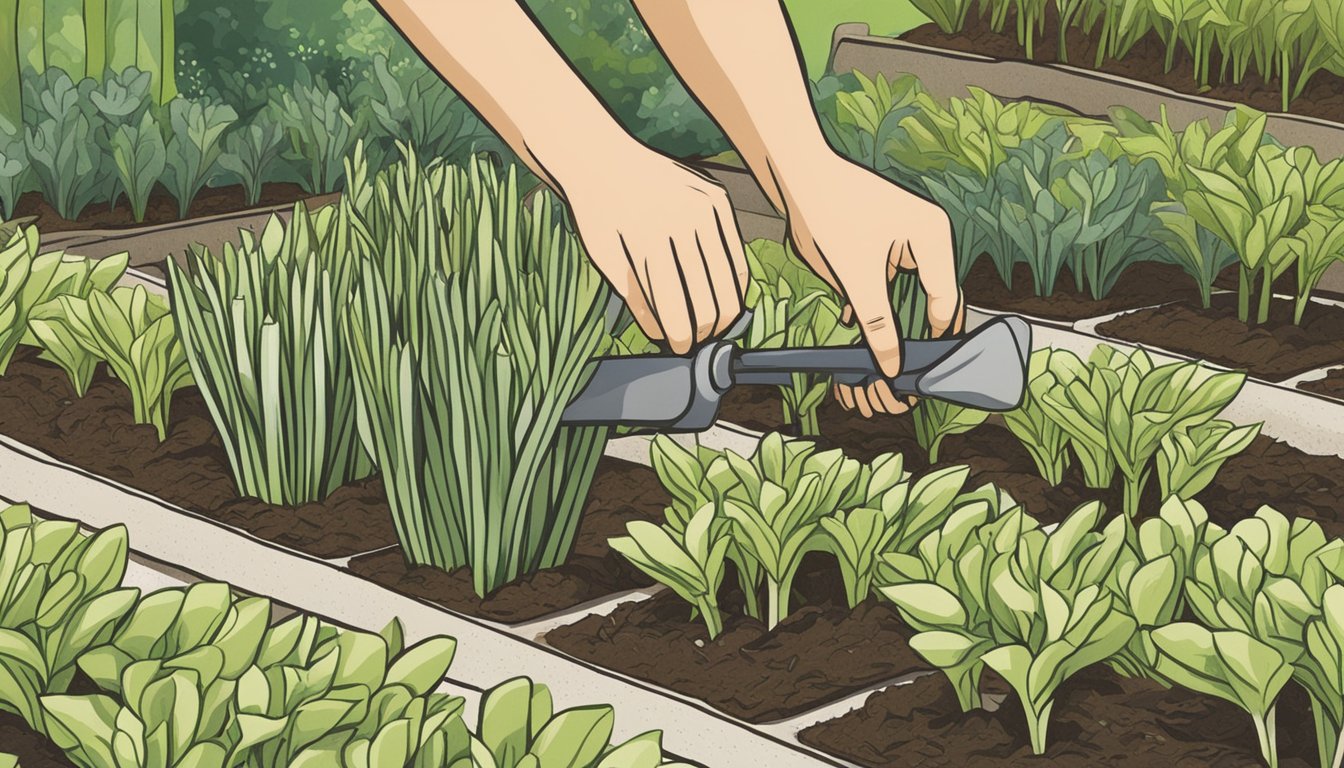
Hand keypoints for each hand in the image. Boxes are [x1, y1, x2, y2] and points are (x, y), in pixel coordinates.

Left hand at [559, 144, 749, 353]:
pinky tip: (723, 297)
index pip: (676, 307)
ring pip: (729, 281)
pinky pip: (736, 254)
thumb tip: (664, 336)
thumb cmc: (597, 213)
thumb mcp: (605, 259)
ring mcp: (705, 207)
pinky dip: (734, 282)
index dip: (680, 337)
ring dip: (723, 312)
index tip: (679, 350)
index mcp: (649, 240)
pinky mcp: (719, 198)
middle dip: (704, 330)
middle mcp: (683, 220)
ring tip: (711, 326)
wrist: (602, 157)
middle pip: (709, 299)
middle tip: (696, 342)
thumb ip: (637, 300)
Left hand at [783, 153, 963, 416]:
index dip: (932, 339)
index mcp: (934, 238)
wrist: (798, 175)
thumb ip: (878, 325)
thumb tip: (893, 367)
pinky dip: (877, 301)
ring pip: (910, 292)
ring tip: (882, 352)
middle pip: (933, 298)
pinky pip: (892, 280)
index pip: (945, 301)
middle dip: (916, 332)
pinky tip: (856, 322)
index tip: (919, 372)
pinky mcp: (886, 241)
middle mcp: (930, 236)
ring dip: (893, 319)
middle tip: (904, 368)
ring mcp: (909, 238)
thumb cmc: (830, 214)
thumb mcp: (855, 279)